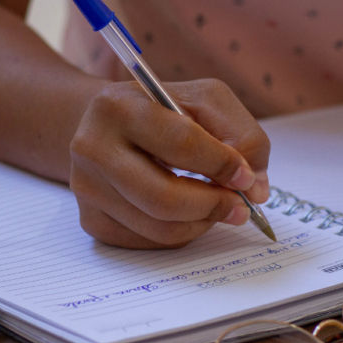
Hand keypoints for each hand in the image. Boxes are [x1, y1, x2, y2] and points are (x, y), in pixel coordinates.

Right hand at [70, 79, 270, 248]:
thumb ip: (241, 135)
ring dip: (202, 222)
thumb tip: (255, 188)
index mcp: (118, 106)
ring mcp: (87, 188)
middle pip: (164, 198)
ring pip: (159, 227)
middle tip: (241, 207)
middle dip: (214, 205)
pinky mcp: (92, 220)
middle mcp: (91, 148)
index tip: (247, 176)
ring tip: (220, 206)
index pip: (181, 144)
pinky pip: (150, 241)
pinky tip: (190, 212)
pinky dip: (182, 232)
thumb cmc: (163, 111)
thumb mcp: (205, 101)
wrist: (109, 126)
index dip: (222, 165)